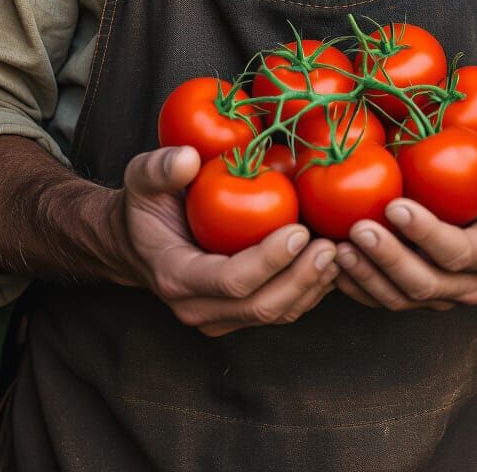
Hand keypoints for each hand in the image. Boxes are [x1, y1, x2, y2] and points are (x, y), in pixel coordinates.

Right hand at [116, 146, 338, 336]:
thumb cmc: (145, 204)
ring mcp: (219, 316)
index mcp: (175, 275)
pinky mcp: (238, 313)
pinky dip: (310, 291)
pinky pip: (280, 310)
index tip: (300, 231)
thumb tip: (189, 159)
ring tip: (339, 253)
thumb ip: (160, 167)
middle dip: (302, 278)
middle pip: (261, 306)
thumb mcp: (141, 177)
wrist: (137, 240)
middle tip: (331, 244)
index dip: (269, 261)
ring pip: (275, 314)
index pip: (231, 281)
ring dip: (312, 288)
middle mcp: (197, 307)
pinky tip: (331, 263)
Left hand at [334, 135, 476, 310]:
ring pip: (398, 297)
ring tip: (338, 247)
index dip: (426, 234)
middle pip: (423, 282)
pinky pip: (380, 299)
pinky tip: (330, 262)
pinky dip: (354, 285)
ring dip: (366, 275)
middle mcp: (467, 284)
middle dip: (388, 258)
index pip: (459, 252)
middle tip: (358, 228)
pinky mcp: (412, 294)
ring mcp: (438, 294)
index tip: (395, 206)